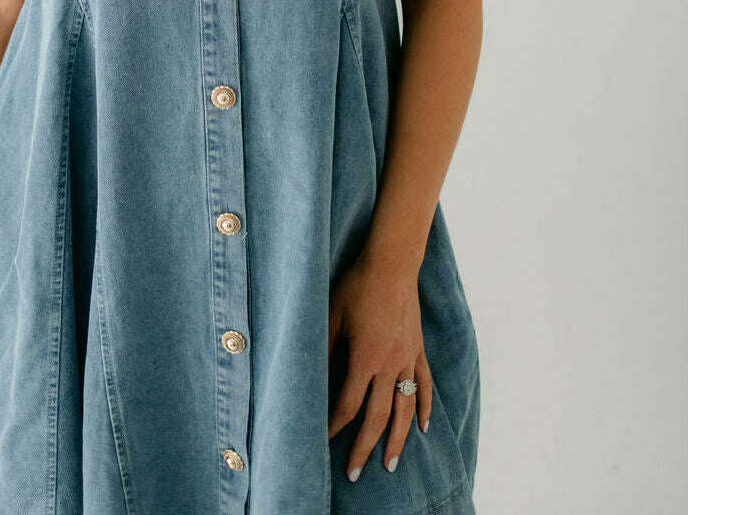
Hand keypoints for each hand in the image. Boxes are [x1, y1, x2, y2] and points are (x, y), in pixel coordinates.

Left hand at [327, 252, 431, 480]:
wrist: (391, 264)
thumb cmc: (356, 286)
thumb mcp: (331, 316)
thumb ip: (325, 348)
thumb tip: (314, 378)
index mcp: (365, 358)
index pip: (348, 404)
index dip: (335, 426)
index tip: (324, 442)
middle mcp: (389, 365)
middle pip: (378, 417)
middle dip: (365, 447)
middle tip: (355, 474)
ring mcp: (408, 358)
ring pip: (405, 409)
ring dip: (398, 439)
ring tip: (391, 465)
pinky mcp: (418, 349)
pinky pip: (425, 384)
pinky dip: (425, 407)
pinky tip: (422, 427)